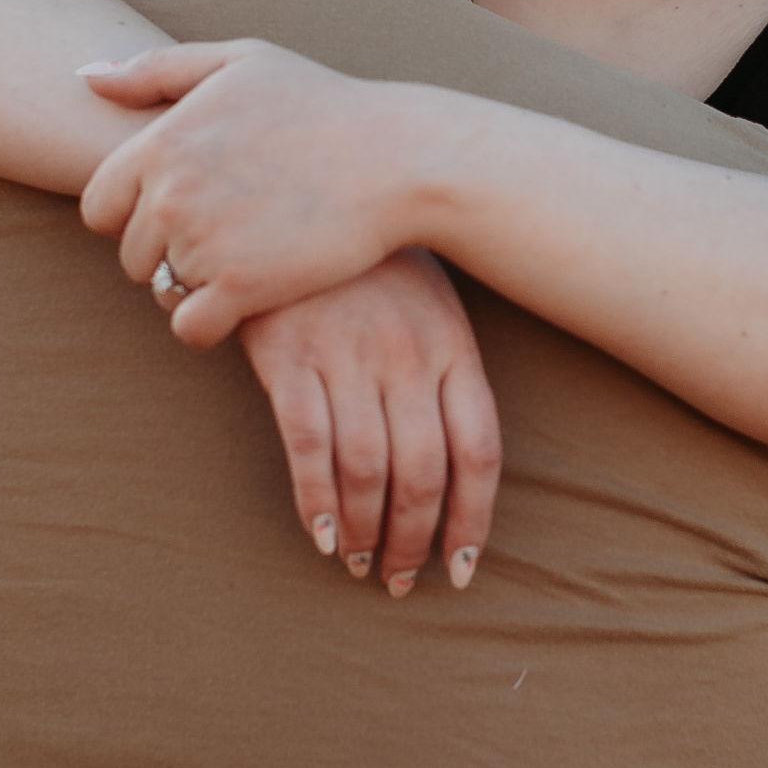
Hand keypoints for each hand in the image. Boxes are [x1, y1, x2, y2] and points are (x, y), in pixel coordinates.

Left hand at [77, 39, 444, 347]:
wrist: (398, 158)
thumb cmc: (323, 105)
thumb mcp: (242, 62)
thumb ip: (158, 70)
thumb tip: (86, 77)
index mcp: (162, 142)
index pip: (98, 207)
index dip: (137, 215)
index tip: (187, 209)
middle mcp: (171, 194)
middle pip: (132, 255)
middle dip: (170, 253)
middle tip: (231, 236)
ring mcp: (203, 242)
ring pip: (163, 292)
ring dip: (196, 287)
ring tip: (248, 259)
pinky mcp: (240, 287)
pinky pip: (190, 328)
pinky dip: (212, 325)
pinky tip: (249, 301)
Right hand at [236, 252, 503, 595]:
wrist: (294, 188)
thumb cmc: (367, 260)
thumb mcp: (428, 301)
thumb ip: (445, 371)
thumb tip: (456, 462)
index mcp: (452, 345)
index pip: (479, 451)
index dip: (473, 520)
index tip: (460, 566)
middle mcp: (406, 356)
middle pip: (425, 474)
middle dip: (414, 541)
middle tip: (398, 578)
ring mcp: (347, 354)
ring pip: (368, 469)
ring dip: (365, 531)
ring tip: (358, 563)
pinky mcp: (287, 354)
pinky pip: (307, 444)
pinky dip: (316, 500)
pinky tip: (321, 535)